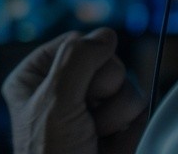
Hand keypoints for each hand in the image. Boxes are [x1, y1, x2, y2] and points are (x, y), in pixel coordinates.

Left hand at [2, 28, 148, 153]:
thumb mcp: (55, 101)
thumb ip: (78, 59)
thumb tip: (106, 34)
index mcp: (37, 77)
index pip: (76, 42)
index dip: (86, 63)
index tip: (74, 94)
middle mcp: (64, 89)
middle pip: (107, 63)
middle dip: (103, 93)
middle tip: (86, 121)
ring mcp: (92, 109)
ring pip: (127, 86)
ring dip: (116, 116)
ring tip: (95, 138)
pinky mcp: (117, 128)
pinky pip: (140, 110)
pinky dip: (129, 131)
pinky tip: (109, 148)